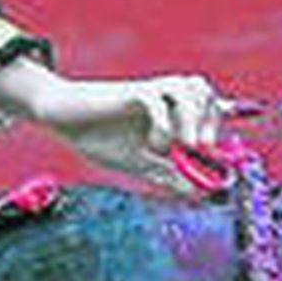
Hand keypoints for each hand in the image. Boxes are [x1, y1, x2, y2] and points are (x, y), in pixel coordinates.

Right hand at [0, 61, 225, 193]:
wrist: (62, 119)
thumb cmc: (97, 138)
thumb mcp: (139, 164)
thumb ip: (168, 174)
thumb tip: (202, 192)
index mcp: (169, 111)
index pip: (210, 110)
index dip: (219, 131)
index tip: (215, 160)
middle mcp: (163, 97)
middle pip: (206, 94)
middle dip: (211, 123)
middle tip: (198, 151)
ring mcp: (149, 92)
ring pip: (191, 88)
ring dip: (194, 118)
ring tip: (183, 146)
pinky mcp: (132, 92)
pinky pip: (159, 99)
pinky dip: (164, 125)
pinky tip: (151, 145)